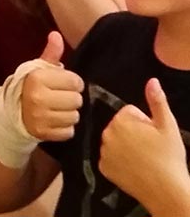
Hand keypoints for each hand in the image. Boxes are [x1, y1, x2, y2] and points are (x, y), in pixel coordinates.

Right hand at [21, 31, 83, 140]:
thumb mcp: (38, 68)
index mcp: (37, 78)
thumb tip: (56, 34)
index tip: (63, 84)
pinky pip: (69, 131)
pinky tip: (55, 121)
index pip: (74, 81)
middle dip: (71, 98)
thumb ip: (51, 53)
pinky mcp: (45, 133)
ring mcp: (41, 118)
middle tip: (60, 97)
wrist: (12, 113)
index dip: (72, 82)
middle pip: (77, 100)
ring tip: (58, 109)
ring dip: (69, 113)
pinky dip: (65, 127)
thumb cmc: (30, 87)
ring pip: (74, 116)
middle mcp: (39, 98)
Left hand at [100, 78, 189, 211]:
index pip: (130, 113)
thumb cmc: (169, 157)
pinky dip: (120, 162)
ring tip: (144, 159)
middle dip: (134, 133)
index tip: (154, 136)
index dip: (145, 123)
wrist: (167, 191)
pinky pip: (110, 158)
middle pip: (120, 126)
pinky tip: (134, 169)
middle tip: (150, 148)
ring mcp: (103, 152)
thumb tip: (152, 80)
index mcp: (120, 121)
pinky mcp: (103, 168)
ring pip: (115, 142)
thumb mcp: (168, 126)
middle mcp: (106, 134)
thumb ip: (157, 101)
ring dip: (126, 146)